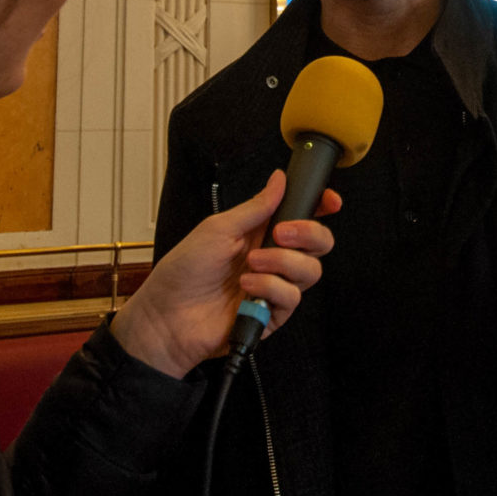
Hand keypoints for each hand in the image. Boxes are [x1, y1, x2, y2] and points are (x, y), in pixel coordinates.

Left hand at [111, 171, 339, 378]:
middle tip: (281, 234)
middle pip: (319, 243)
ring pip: (310, 270)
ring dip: (282, 263)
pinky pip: (292, 297)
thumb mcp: (218, 229)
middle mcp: (273, 258)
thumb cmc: (184, 270)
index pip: (303, 216)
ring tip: (251, 265)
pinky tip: (246, 288)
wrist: (167, 316)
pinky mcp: (272, 314)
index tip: (329, 201)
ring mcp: (275, 287)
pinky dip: (270, 288)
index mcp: (261, 232)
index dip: (321, 207)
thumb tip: (279, 179)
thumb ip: (255, 207)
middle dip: (309, 233)